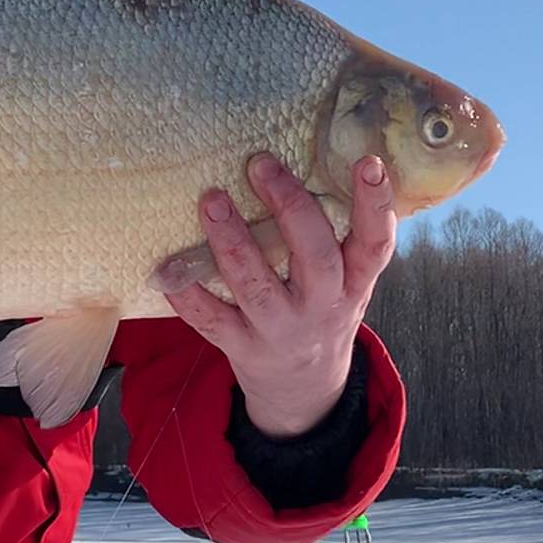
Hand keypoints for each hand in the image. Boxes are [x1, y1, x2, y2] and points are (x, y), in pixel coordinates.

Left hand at [162, 152, 397, 436]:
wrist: (304, 389)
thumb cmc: (322, 310)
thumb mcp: (346, 280)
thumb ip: (336, 233)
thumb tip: (312, 153)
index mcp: (354, 283)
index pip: (375, 244)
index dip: (375, 204)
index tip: (367, 162)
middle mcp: (323, 307)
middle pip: (316, 259)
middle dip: (290, 209)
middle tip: (261, 163)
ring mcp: (281, 330)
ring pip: (257, 288)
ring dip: (233, 243)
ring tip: (211, 199)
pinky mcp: (243, 348)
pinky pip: (212, 321)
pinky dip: (189, 295)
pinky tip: (167, 268)